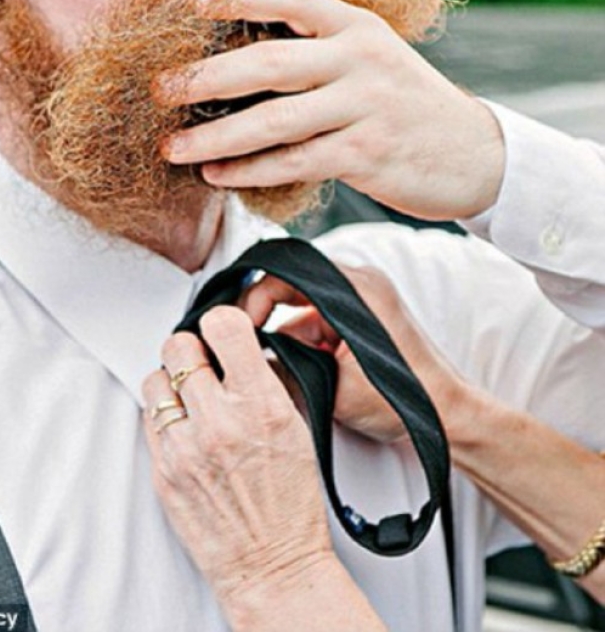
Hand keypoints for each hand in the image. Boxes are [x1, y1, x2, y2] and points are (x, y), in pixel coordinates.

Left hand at [142, 306, 385, 631]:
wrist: (272, 564)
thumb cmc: (290, 503)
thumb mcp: (296, 427)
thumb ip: (267, 379)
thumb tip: (243, 346)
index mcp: (260, 406)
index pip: (223, 327)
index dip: (221, 322)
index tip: (223, 331)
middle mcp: (219, 422)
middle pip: (179, 346)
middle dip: (191, 349)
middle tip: (203, 363)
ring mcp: (185, 448)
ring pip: (155, 378)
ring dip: (172, 382)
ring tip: (191, 398)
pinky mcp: (162, 471)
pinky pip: (149, 418)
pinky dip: (164, 416)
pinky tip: (185, 427)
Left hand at [158, 0, 504, 219]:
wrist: (471, 152)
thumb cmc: (401, 102)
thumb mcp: (370, 55)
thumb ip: (317, 47)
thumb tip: (233, 56)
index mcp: (356, 25)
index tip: (192, 0)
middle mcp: (361, 58)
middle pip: (269, 63)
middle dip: (205, 77)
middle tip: (161, 89)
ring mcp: (366, 107)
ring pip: (275, 121)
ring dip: (216, 135)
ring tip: (174, 147)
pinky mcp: (367, 154)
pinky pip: (294, 162)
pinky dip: (249, 170)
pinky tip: (217, 174)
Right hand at [242, 264, 466, 443]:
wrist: (449, 417)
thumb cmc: (407, 401)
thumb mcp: (332, 388)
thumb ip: (286, 367)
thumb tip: (251, 360)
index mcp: (355, 288)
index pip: (286, 273)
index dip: (255, 299)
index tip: (241, 327)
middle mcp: (361, 282)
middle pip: (292, 286)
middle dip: (271, 319)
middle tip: (253, 347)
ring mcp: (365, 297)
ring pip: (305, 306)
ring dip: (292, 336)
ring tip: (291, 369)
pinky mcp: (366, 315)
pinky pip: (322, 318)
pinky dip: (310, 342)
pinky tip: (309, 368)